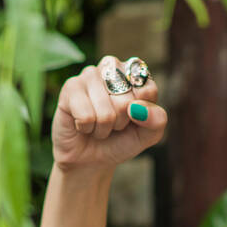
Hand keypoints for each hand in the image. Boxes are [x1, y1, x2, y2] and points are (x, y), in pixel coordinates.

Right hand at [52, 54, 166, 172]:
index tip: (133, 118)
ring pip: (106, 111)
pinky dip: (87, 128)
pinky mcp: (70, 87)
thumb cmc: (120, 140)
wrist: (91, 159)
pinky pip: (86, 116)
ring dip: (103, 127)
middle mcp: (112, 67)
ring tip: (97, 124)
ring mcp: (89, 74)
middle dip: (120, 122)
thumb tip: (139, 108)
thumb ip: (157, 120)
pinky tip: (82, 124)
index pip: (147, 91)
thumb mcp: (148, 134)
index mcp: (134, 73)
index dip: (141, 114)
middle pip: (126, 102)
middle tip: (112, 124)